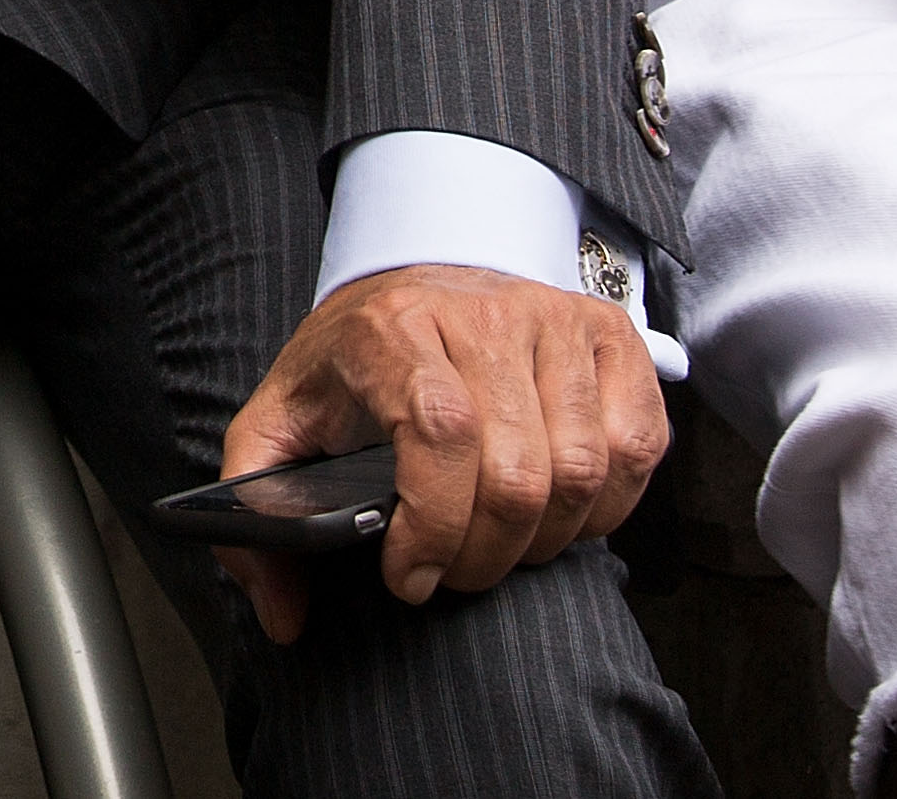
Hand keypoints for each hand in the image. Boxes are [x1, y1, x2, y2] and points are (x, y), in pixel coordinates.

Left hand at [212, 265, 663, 641]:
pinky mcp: (609, 335)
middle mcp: (483, 314)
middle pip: (517, 472)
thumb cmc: (355, 363)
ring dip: (543, 540)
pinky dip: (606, 506)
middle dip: (483, 556)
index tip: (408, 575)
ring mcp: (554, 320)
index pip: (439, 431)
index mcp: (392, 329)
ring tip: (499, 544)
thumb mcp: (280, 418)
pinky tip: (557, 511)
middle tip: (452, 572)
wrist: (413, 284)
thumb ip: (259, 506)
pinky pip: (636, 447)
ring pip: (580, 470)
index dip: (434, 524)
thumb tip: (282, 612)